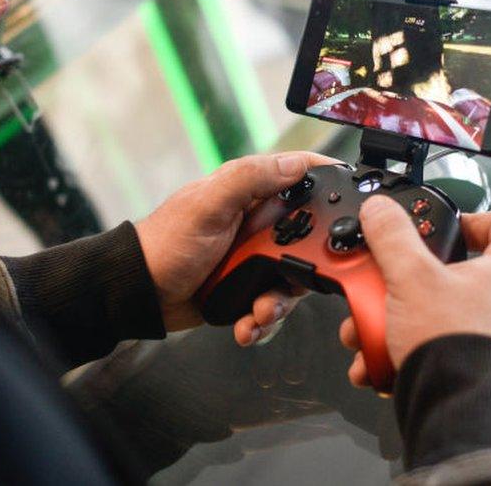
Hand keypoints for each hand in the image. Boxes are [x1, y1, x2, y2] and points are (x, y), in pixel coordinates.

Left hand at [135, 152, 334, 333]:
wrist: (139, 293)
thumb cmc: (165, 243)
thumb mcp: (208, 205)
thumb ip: (250, 179)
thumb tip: (295, 163)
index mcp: (250, 194)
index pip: (301, 178)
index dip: (328, 185)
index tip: (350, 201)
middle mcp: (258, 224)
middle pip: (307, 238)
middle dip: (303, 268)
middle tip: (287, 282)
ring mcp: (253, 258)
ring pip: (292, 279)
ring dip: (278, 302)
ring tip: (258, 313)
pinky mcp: (247, 288)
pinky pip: (270, 304)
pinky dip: (260, 321)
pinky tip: (245, 326)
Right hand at [341, 198, 490, 386]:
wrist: (458, 412)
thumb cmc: (455, 344)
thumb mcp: (411, 277)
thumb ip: (392, 236)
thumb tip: (380, 209)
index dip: (476, 216)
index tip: (443, 228)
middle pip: (459, 270)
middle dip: (409, 277)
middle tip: (387, 280)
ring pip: (439, 310)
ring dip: (397, 316)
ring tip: (367, 329)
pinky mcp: (478, 362)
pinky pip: (438, 343)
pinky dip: (405, 347)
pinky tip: (376, 359)